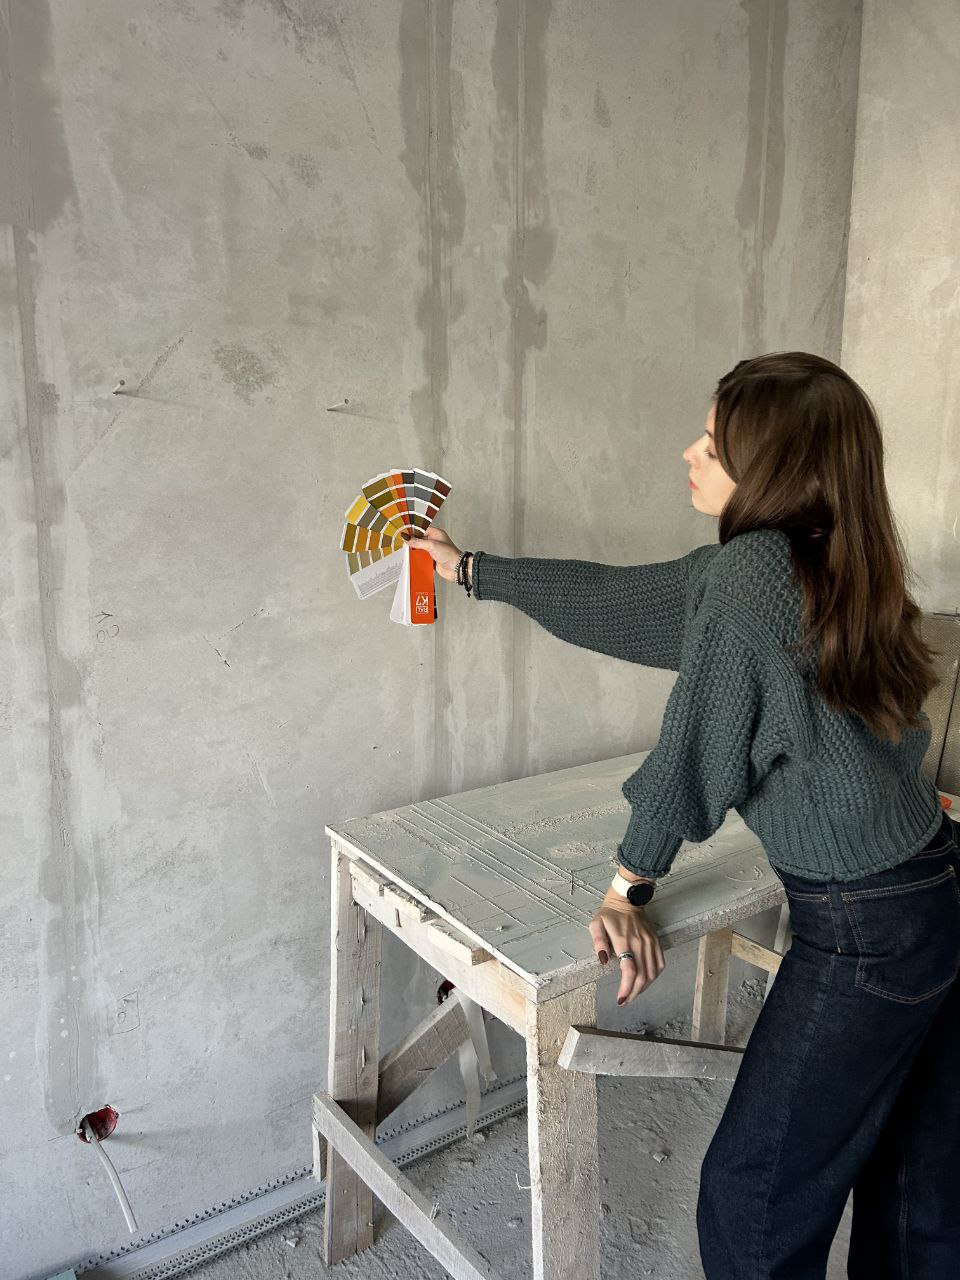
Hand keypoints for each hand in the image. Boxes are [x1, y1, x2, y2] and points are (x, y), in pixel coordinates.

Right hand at [404, 527, 465, 584]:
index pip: (421, 530)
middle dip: (412, 543)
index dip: (412, 532)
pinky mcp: (432, 559)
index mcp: (436, 533)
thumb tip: (407, 537)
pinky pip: (422, 558)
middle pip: (419, 540)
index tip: (404, 535)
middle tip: (403, 545)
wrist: (456, 568)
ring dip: (414, 552)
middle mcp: (434, 541)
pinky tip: (412, 559)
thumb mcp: (431, 545)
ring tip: (406, 552)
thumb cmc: (449, 554)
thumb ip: (417, 542)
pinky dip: (417, 559)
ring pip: (420, 549)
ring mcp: (433, 551)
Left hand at [589, 888, 665, 1004]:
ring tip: (633, 993)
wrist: (628, 898)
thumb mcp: (596, 924)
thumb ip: (598, 942)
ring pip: (652, 973)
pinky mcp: (656, 942)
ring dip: (644, 987)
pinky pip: (660, 964)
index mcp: (624, 941)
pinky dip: (655, 976)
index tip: (620, 999)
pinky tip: (647, 981)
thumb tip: (603, 960)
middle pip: (642, 976)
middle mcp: (640, 944)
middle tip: (625, 1000)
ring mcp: (650, 943)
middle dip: (634, 992)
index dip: (626, 988)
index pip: (629, 971)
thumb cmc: (610, 913)